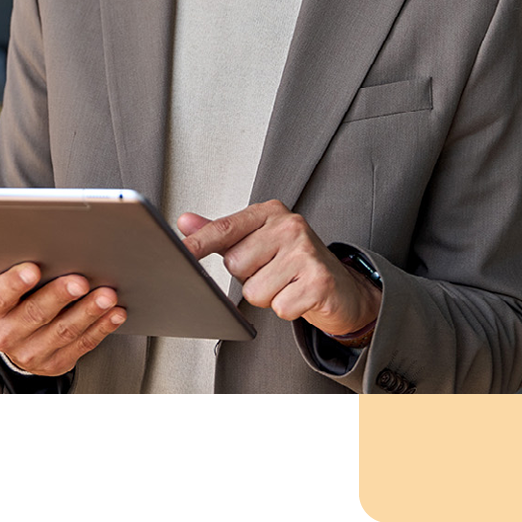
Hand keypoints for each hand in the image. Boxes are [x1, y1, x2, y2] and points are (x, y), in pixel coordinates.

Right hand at [0, 262, 125, 376]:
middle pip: (35, 314)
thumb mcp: (3, 279)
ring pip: (63, 331)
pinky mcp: (55, 363)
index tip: (34, 269)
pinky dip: (101, 328)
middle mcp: (7, 334)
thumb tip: (22, 238)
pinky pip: (82, 345)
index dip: (15, 283)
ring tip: (107, 295)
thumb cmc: (15, 296)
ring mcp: (31, 353)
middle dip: (60, 296)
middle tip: (81, 281)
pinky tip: (114, 314)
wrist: (16, 336)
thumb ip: (9, 261)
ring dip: (88, 312)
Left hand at [178, 200, 380, 337]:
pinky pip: (279, 307)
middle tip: (271, 272)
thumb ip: (221, 233)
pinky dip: (286, 309)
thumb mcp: (257, 241)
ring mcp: (306, 251)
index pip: (225, 228)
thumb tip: (185, 222)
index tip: (180, 251)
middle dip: (249, 277)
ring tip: (285, 284)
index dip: (199, 243)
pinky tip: (299, 296)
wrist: (341, 287)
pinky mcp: (319, 280)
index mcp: (270, 212)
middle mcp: (289, 226)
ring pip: (255, 290)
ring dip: (268, 296)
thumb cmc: (293, 262)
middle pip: (236, 264)